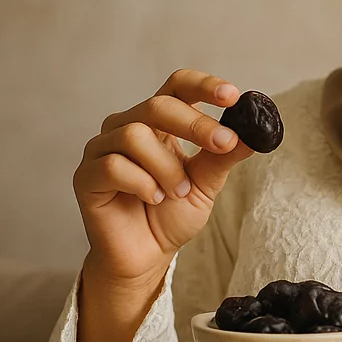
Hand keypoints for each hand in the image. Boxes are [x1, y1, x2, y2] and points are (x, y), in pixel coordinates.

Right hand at [73, 69, 253, 284]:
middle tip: (224, 144)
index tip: (232, 95)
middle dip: (196, 124)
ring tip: (177, 193)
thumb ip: (223, 157)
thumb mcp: (206, 184)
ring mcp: (103, 149)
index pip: (177, 87)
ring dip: (167, 168)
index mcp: (159, 123)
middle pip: (157, 105)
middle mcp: (127, 127)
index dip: (203, 85)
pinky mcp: (86, 176)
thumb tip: (255, 134)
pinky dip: (143, 184)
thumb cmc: (172, 215)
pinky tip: (154, 199)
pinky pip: (114, 166)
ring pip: (135, 135)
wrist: (147, 255)